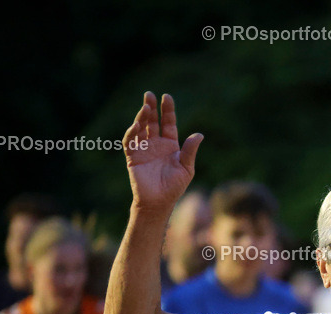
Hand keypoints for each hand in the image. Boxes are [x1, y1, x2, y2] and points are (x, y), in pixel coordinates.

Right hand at [123, 92, 202, 211]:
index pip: (168, 123)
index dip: (167, 111)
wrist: (159, 202)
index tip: (167, 97)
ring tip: (146, 106)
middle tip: (149, 94)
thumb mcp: (186, 168)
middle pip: (152, 122)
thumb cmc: (174, 187)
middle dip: (151, 108)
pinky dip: (132, 132)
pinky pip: (130, 141)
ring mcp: (144, 149)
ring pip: (141, 128)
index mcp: (170, 145)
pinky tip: (136, 124)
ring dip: (141, 117)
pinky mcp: (133, 157)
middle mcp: (156, 144)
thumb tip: (200, 135)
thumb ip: (190, 151)